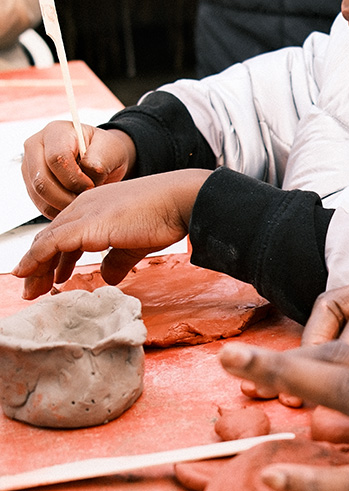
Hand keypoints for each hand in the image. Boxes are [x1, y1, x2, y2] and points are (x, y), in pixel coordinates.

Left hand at [14, 169, 210, 297]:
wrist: (179, 200)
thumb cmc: (164, 216)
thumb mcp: (134, 243)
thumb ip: (117, 260)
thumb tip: (107, 277)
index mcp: (94, 207)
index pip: (64, 234)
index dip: (54, 258)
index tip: (52, 278)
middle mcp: (83, 207)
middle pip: (50, 238)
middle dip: (39, 266)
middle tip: (33, 289)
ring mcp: (83, 214)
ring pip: (45, 242)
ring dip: (34, 268)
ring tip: (29, 290)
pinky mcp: (86, 225)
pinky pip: (50, 244)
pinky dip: (35, 259)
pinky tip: (26, 273)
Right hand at [21, 122, 136, 217]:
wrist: (100, 160)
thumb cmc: (105, 152)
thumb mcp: (111, 150)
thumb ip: (100, 160)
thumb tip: (88, 174)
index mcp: (56, 131)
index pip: (57, 158)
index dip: (75, 178)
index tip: (91, 185)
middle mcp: (36, 146)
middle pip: (42, 180)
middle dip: (67, 197)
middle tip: (86, 199)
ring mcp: (29, 166)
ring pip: (39, 195)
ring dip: (63, 205)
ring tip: (82, 201)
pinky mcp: (30, 184)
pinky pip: (41, 205)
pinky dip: (59, 211)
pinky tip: (74, 206)